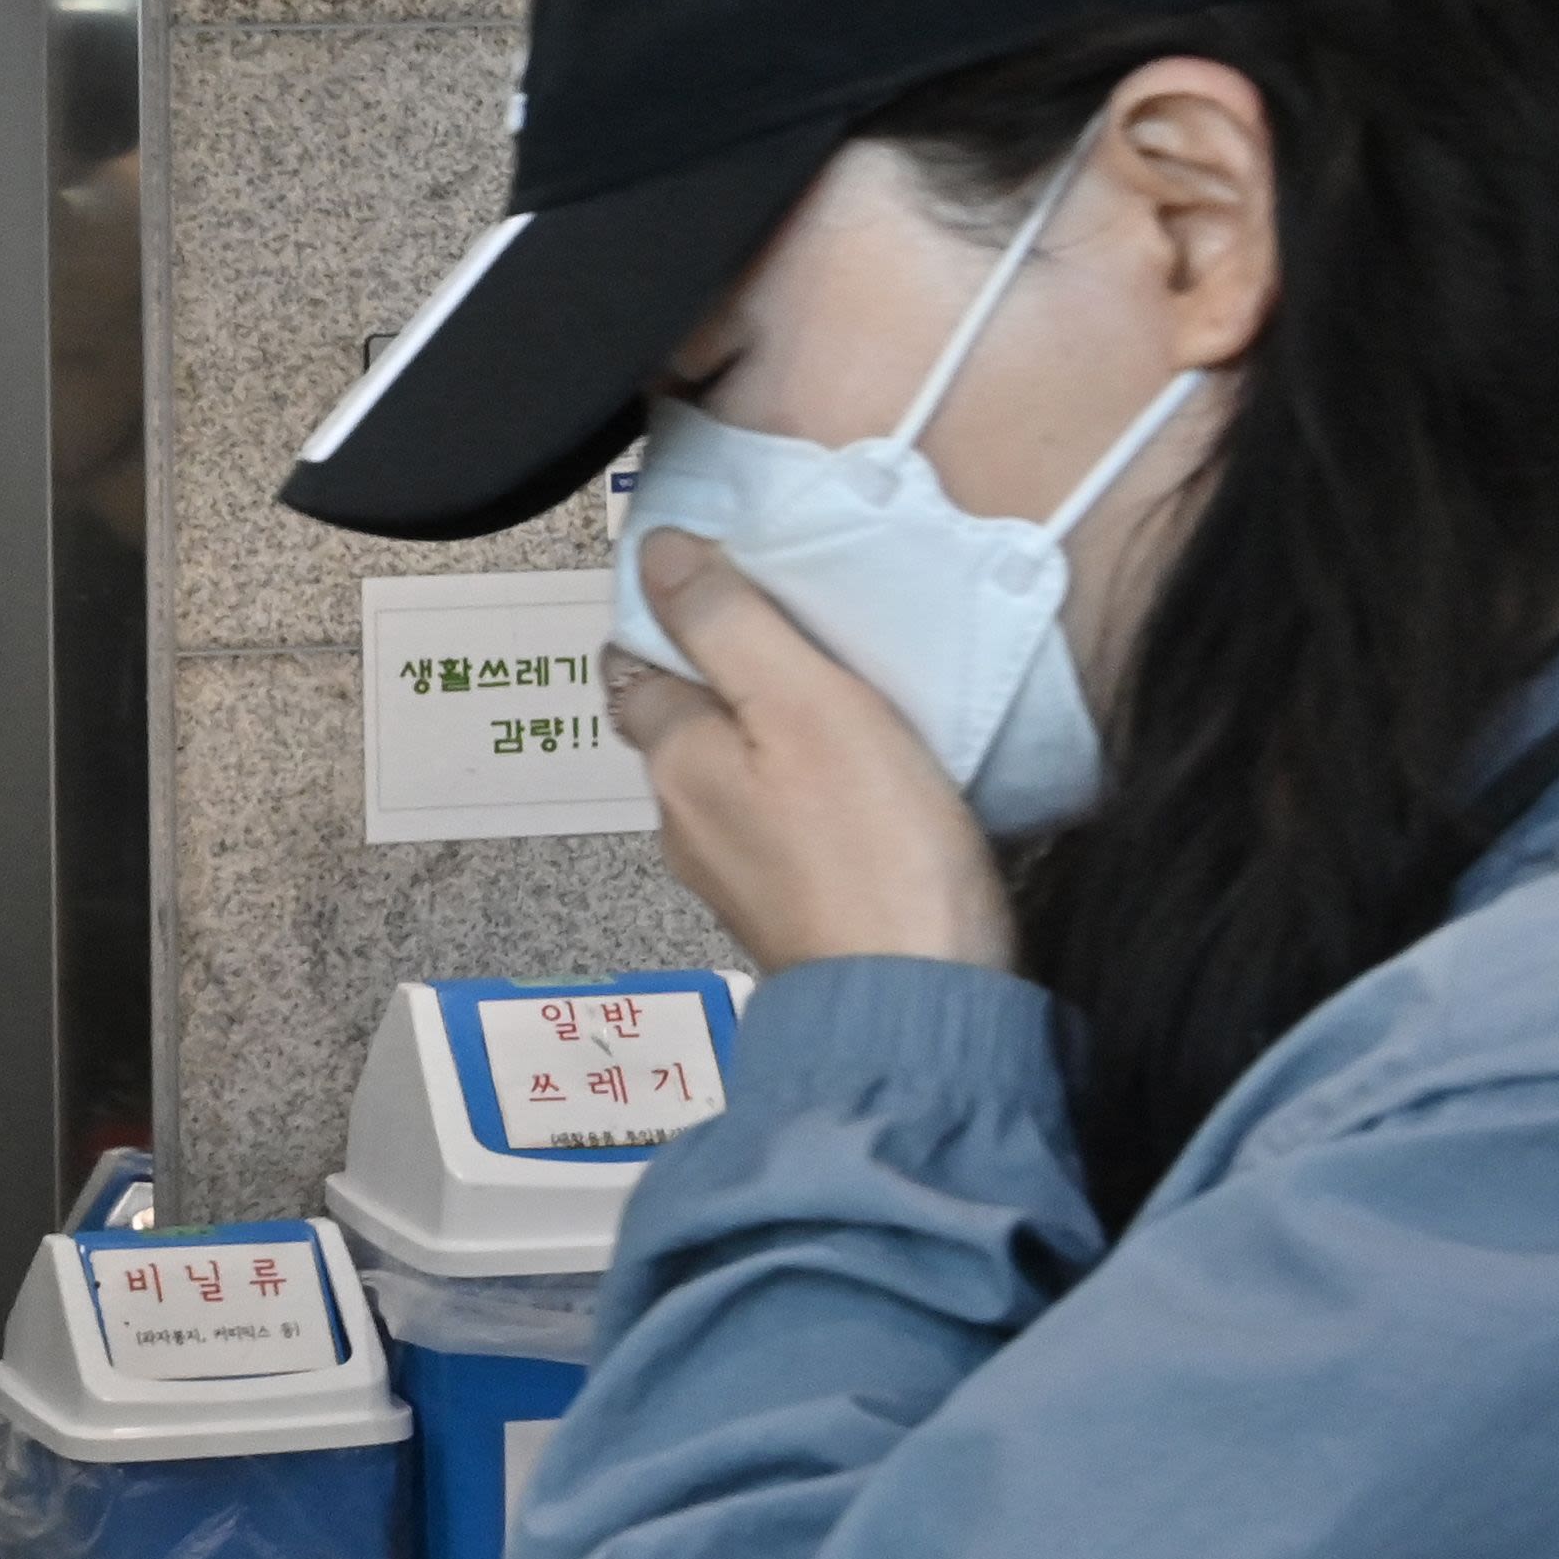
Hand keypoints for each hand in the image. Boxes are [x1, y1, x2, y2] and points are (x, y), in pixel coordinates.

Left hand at [605, 531, 1015, 976]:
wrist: (920, 1005)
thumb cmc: (873, 851)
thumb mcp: (804, 701)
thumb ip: (729, 623)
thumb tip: (658, 553)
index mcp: (677, 761)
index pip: (638, 667)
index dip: (670, 620)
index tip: (720, 586)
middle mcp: (686, 823)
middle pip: (683, 725)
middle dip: (722, 681)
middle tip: (793, 639)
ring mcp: (734, 877)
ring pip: (731, 780)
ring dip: (765, 742)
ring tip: (834, 708)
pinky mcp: (789, 913)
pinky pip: (778, 829)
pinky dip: (800, 798)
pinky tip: (853, 791)